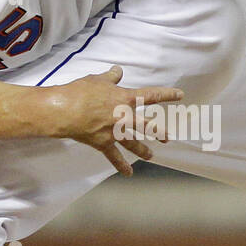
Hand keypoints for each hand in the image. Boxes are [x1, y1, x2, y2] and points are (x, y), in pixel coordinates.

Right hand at [49, 66, 183, 175]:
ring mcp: (116, 132)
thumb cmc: (81, 92)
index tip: (180, 96)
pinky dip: (121, 165)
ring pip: (134, 144)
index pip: (152, 95)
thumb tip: (118, 71)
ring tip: (151, 156)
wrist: (65, 110)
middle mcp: (125, 117)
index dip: (167, 95)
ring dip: (143, 151)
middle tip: (167, 138)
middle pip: (147, 125)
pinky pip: (115, 156)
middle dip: (159, 132)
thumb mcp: (98, 79)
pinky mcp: (104, 143)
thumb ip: (111, 77)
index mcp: (126, 98)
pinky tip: (128, 173)